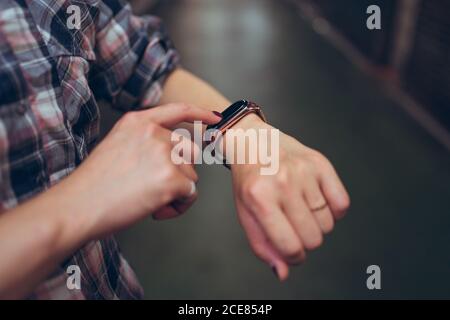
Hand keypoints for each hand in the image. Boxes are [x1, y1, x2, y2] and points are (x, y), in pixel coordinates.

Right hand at [68, 103, 220, 238]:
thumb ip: (144, 141)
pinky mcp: (172, 178)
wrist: (78, 206)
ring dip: (177, 192)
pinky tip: (156, 211)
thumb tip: (173, 155)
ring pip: (191, 175)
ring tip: (149, 201)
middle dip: (178, 173)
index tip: (215, 118)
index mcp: (138, 122)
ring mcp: (164, 154)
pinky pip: (190, 194)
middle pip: (189, 153)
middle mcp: (154, 133)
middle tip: (154, 189)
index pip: (178, 110)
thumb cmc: (94, 185)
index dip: (200, 113)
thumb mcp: (117, 146)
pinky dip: (178, 207)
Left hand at [230, 115, 349, 279]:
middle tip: (294, 226)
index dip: (293, 257)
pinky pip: (343, 204)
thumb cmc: (250, 182)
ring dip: (317, 225)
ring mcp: (304, 171)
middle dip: (305, 241)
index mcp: (260, 198)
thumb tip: (284, 272)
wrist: (254, 143)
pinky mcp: (321, 163)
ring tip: (301, 210)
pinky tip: (318, 202)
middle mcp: (283, 183)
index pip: (290, 246)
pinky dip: (335, 211)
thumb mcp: (246, 215)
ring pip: (328, 224)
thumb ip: (263, 247)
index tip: (291, 251)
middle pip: (314, 238)